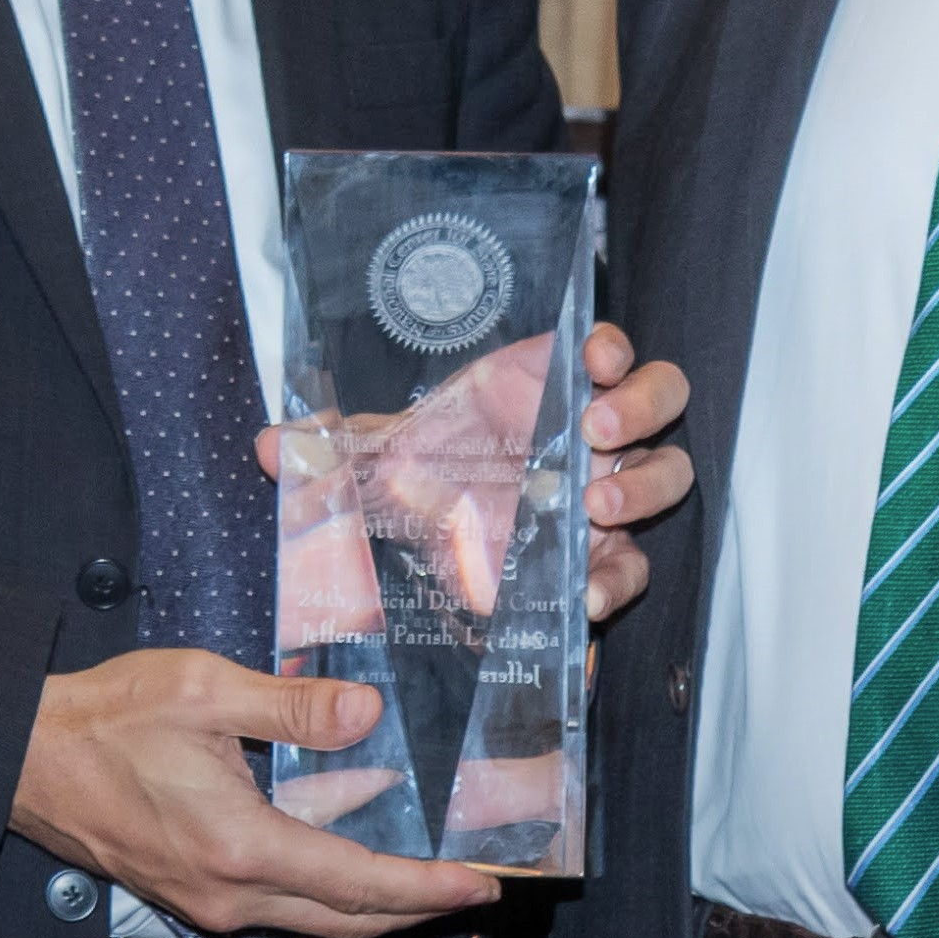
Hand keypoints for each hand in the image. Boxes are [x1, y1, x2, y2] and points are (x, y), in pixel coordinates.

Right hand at [10, 647, 498, 937]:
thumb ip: (292, 706)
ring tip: (428, 876)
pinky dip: (329, 892)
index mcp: (241, 848)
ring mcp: (209, 903)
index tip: (481, 886)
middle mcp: (230, 894)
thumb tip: (368, 715)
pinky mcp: (194, 894)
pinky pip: (281, 906)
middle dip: (416, 909)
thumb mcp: (204, 691)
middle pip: (346, 920)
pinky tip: (352, 857)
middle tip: (474, 888)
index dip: (427, 889)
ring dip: (374, 904)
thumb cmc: (108, 720)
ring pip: (314, 918)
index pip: (358, 884)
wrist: (26, 758)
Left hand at [252, 319, 694, 627]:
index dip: (614, 347)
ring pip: (667, 474)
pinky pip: (634, 566)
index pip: (608, 350)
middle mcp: (594, 440)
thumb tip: (271, 444)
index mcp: (552, 394)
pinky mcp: (605, 563)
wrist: (439, 572)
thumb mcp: (385, 463)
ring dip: (644, 485)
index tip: (594, 356)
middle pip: (661, 400)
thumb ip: (340, 448)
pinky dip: (618, 576)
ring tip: (597, 503)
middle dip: (640, 405)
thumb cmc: (428, 489)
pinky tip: (587, 590)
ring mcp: (608, 501)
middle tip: (596, 426)